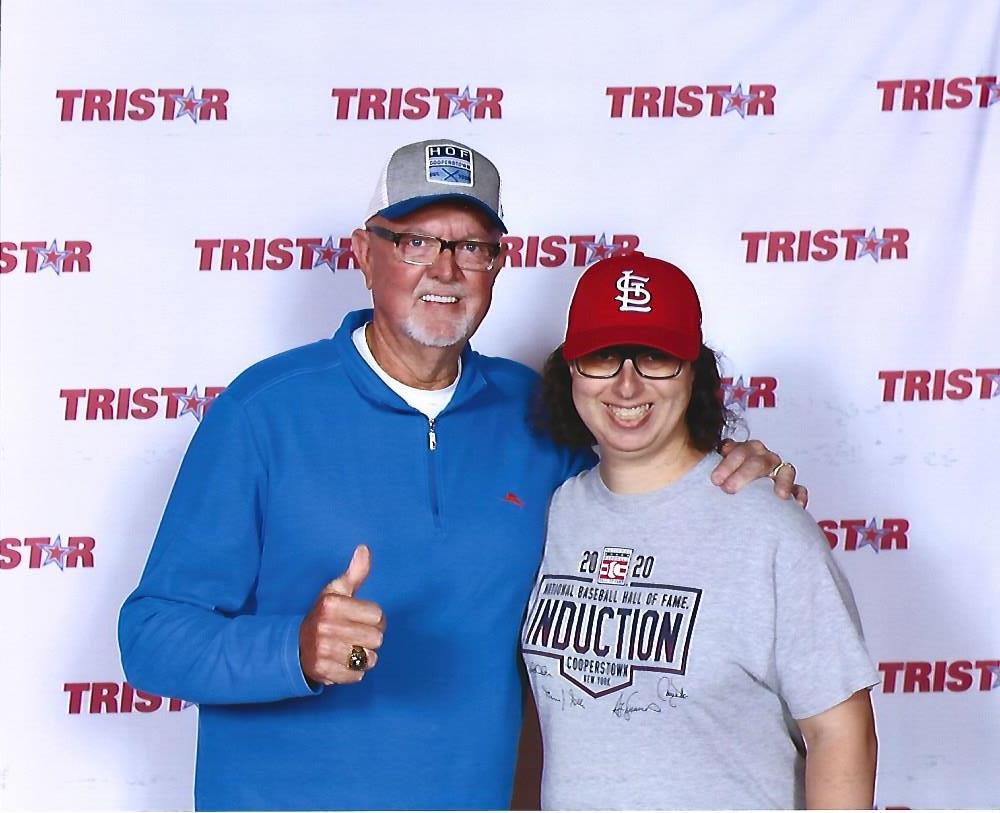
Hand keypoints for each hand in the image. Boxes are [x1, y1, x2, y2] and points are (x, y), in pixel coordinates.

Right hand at [299, 545, 385, 685]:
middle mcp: (325, 627)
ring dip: (364, 656)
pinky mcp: (323, 672)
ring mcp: (323, 651)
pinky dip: (354, 672)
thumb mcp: (336, 592)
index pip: (378, 615)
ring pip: (369, 658)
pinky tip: (343, 662)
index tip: (363, 619)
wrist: (294, 646)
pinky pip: (357, 676)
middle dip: (371, 638)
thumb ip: (355, 573)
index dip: (375, 619)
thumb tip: (364, 548)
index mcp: (331, 604)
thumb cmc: (323, 616)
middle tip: (356, 635)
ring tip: (350, 649)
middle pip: (376, 638)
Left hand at [713, 439, 808, 507]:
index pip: (740, 449)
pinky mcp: (790, 489)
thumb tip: (685, 459)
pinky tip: (794, 503)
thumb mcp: (712, 472)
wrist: (732, 497)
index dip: (729, 463)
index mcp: (744, 451)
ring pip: (785, 468)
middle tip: (729, 490)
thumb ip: (707, 466)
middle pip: (760, 458)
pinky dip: (798, 494)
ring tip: (777, 495)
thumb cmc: (721, 482)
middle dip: (745, 473)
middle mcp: (763, 458)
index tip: (715, 480)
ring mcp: (778, 472)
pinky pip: (799, 488)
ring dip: (780, 480)